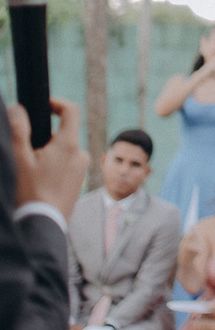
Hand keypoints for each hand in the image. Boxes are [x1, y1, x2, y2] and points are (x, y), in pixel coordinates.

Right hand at [11, 98, 86, 220]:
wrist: (42, 226)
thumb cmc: (30, 192)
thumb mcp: (19, 158)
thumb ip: (19, 130)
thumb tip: (18, 108)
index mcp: (68, 145)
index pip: (71, 111)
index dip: (56, 103)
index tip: (43, 105)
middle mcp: (80, 155)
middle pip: (63, 134)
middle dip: (45, 138)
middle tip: (27, 152)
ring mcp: (81, 170)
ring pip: (63, 152)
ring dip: (48, 155)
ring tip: (31, 172)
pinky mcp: (79, 184)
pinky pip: (66, 167)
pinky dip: (53, 168)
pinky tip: (39, 183)